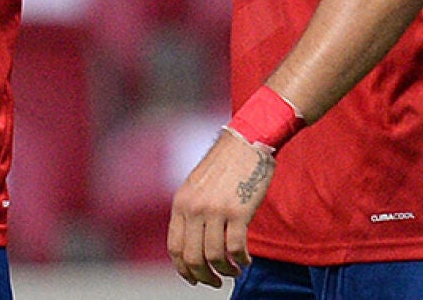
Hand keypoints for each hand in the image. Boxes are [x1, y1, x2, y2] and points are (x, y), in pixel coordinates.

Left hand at [167, 127, 274, 287]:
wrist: (247, 141)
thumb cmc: (225, 165)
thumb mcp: (197, 186)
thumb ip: (192, 211)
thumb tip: (193, 244)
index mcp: (181, 203)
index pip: (174, 248)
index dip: (184, 269)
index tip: (194, 278)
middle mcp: (194, 208)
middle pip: (192, 258)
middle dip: (204, 276)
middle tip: (215, 282)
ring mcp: (216, 210)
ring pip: (215, 257)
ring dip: (226, 270)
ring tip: (234, 270)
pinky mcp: (239, 211)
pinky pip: (236, 248)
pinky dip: (241, 260)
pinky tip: (246, 260)